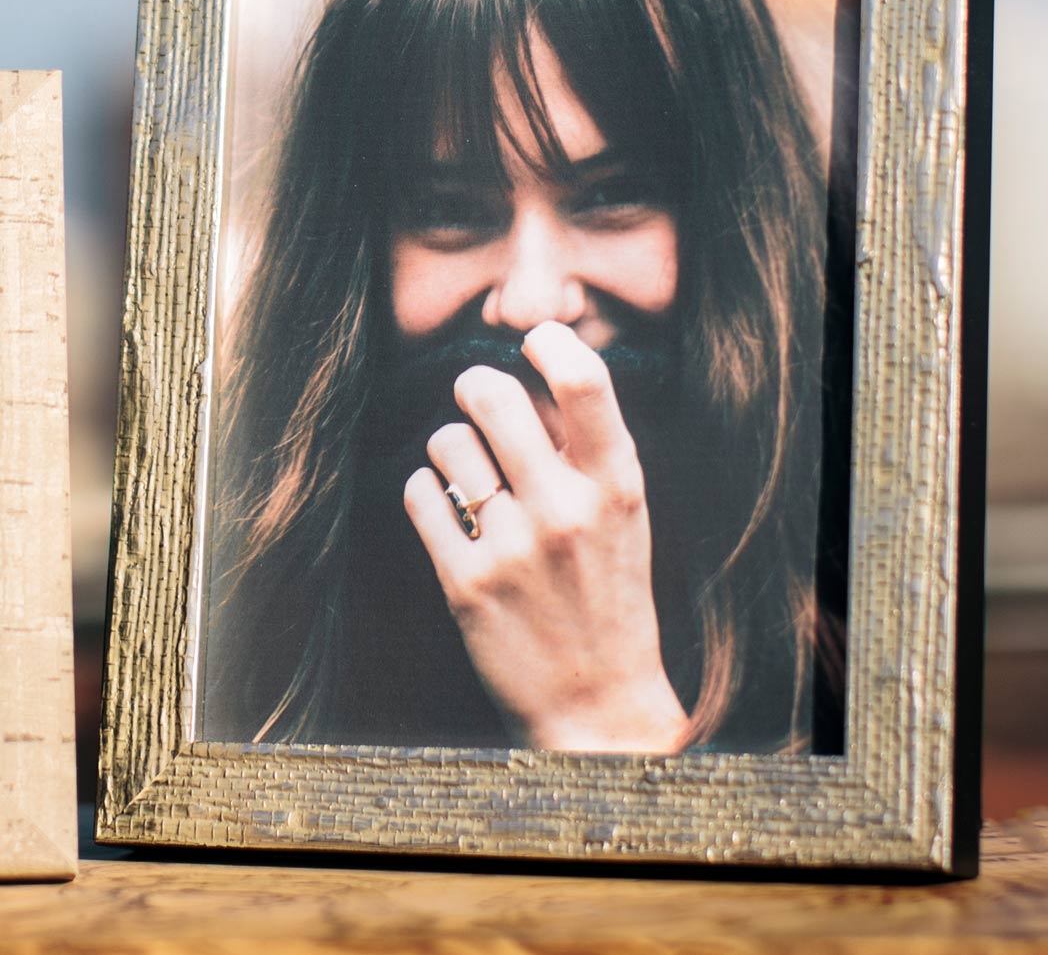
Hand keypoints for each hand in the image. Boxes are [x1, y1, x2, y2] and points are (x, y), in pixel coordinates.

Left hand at [403, 321, 688, 751]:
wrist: (598, 708)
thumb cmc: (610, 594)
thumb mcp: (624, 514)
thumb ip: (587, 446)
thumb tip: (532, 368)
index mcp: (617, 486)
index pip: (585, 381)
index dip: (550, 343)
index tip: (535, 343)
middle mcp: (565, 510)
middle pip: (494, 394)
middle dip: (475, 384)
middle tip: (477, 394)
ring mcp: (512, 548)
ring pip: (448, 441)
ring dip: (452, 448)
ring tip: (470, 476)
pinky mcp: (465, 584)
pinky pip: (419, 494)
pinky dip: (427, 494)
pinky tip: (448, 513)